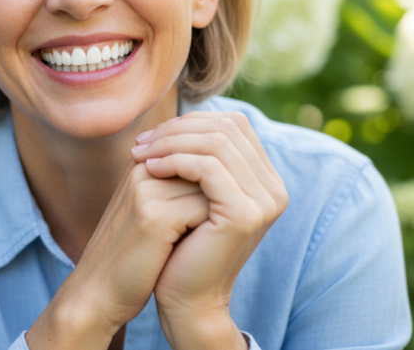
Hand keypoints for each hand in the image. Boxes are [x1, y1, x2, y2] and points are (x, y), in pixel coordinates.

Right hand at [26, 159, 209, 348]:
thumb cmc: (134, 253)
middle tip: (223, 221)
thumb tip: (230, 177)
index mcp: (145, 163)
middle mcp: (144, 169)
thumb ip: (183, 188)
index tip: (220, 207)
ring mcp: (147, 190)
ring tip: (214, 232)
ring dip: (222, 205)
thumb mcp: (156, 212)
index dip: (221, 176)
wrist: (98, 291)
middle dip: (225, 188)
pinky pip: (205, 207)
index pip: (201, 148)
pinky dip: (214, 224)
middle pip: (209, 160)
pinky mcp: (153, 216)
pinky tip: (206, 244)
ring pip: (211, 182)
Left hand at [130, 111, 287, 345]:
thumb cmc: (183, 244)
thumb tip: (179, 115)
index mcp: (266, 180)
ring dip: (171, 143)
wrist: (185, 298)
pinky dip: (175, 161)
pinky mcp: (247, 214)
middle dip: (177, 130)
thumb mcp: (193, 194)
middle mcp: (274, 189)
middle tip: (140, 144)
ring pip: (216, 143)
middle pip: (226, 128)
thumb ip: (199, 158)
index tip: (152, 137)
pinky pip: (209, 167)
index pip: (233, 124)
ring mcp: (266, 202)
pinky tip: (149, 170)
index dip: (190, 122)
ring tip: (139, 156)